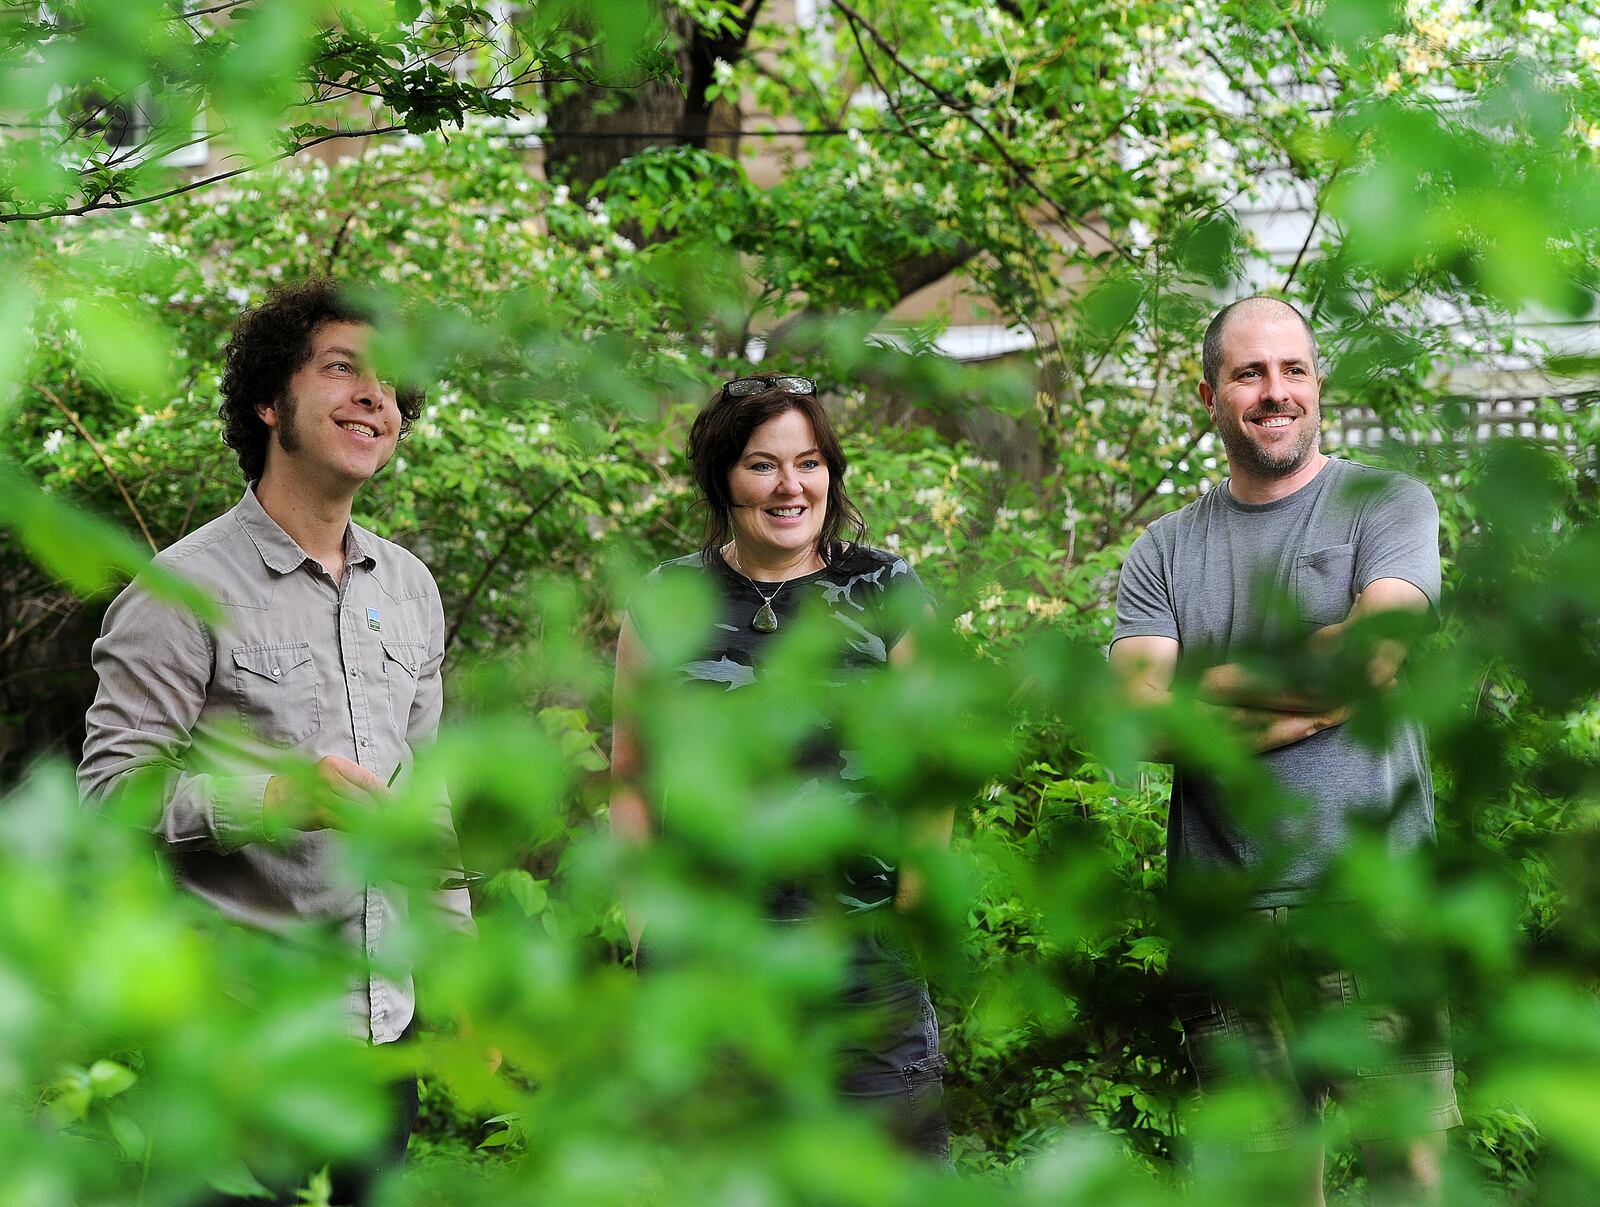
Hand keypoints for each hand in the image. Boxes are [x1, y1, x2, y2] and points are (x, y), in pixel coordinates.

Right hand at [264, 755, 388, 831]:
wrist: (275, 799)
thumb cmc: (306, 789)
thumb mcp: (327, 776)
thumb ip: (350, 784)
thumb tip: (380, 797)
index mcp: (334, 765)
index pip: (367, 779)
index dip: (384, 793)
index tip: (396, 803)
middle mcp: (329, 777)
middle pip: (365, 796)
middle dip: (382, 810)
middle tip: (396, 820)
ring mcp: (323, 795)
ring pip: (358, 810)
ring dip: (374, 821)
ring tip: (386, 829)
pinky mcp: (320, 813)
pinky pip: (346, 822)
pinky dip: (359, 828)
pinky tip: (367, 834)